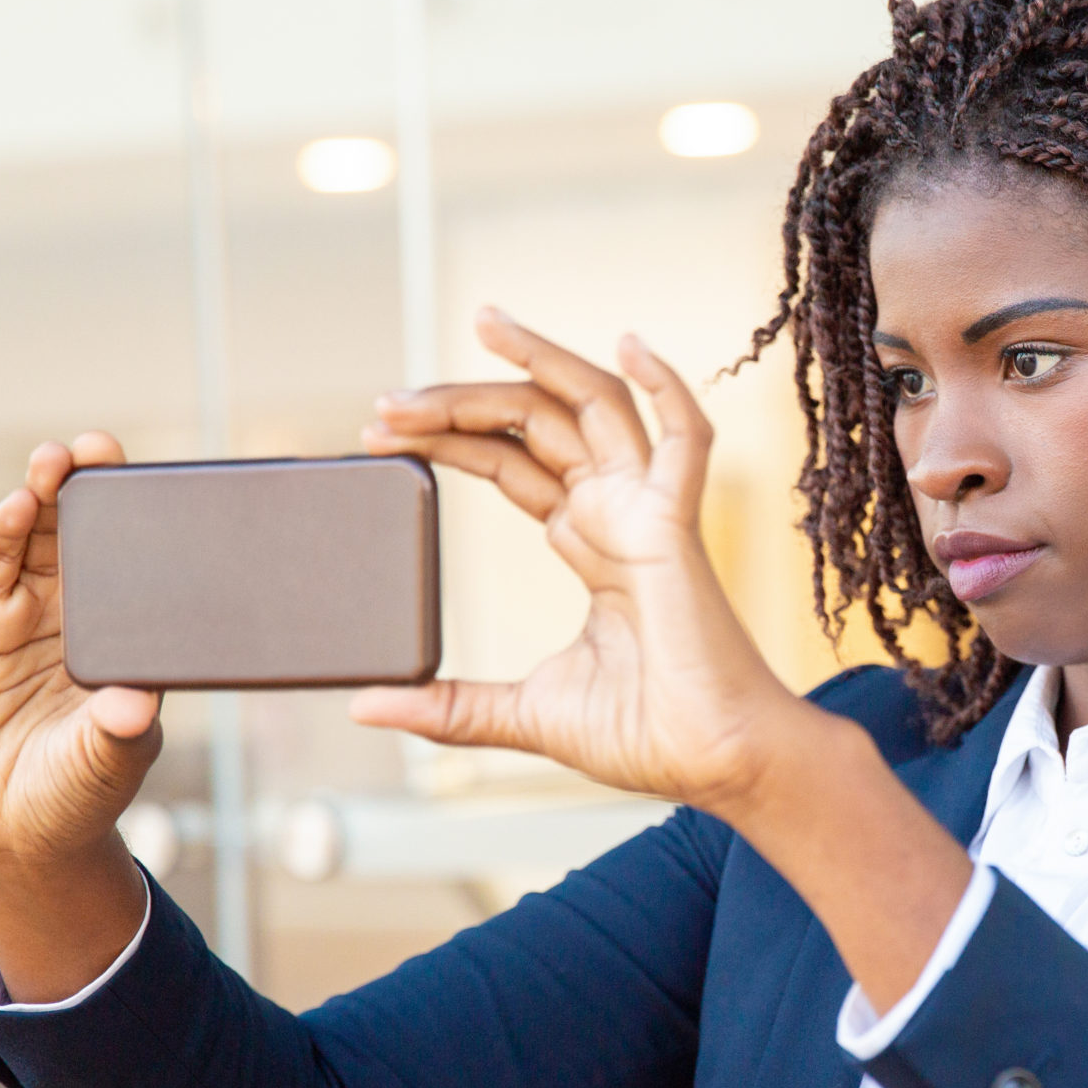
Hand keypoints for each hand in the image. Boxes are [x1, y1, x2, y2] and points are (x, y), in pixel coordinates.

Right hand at [0, 434, 163, 867]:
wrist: (10, 827)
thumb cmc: (77, 793)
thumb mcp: (106, 763)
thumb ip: (118, 733)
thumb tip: (136, 705)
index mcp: (133, 637)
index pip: (148, 566)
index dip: (151, 523)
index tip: (165, 487)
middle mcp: (86, 614)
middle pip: (92, 534)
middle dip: (95, 488)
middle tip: (102, 449)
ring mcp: (33, 612)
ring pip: (42, 536)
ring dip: (48, 493)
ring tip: (56, 460)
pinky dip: (4, 531)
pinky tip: (18, 503)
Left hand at [350, 309, 818, 815]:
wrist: (719, 765)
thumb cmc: (651, 737)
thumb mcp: (523, 714)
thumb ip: (449, 706)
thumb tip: (368, 706)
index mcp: (591, 547)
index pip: (513, 466)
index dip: (452, 441)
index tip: (382, 436)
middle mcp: (619, 516)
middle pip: (538, 424)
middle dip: (464, 400)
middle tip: (391, 400)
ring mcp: (651, 515)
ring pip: (595, 406)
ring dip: (540, 360)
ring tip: (484, 323)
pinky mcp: (679, 528)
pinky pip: (684, 439)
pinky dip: (665, 385)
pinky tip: (629, 343)